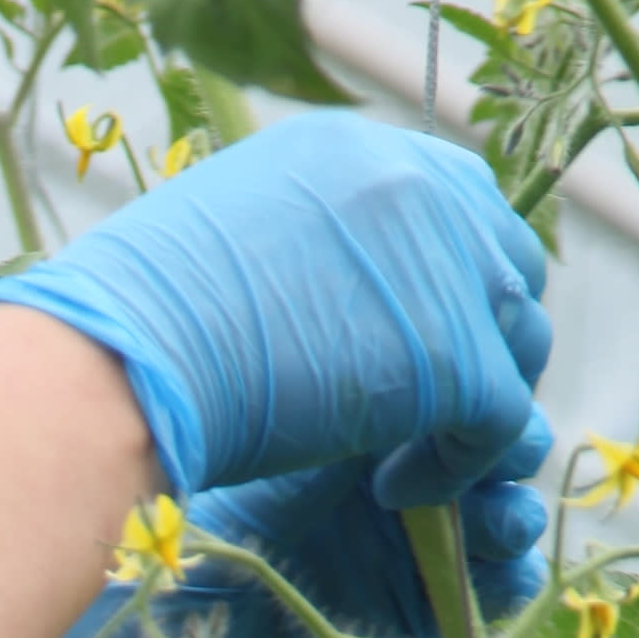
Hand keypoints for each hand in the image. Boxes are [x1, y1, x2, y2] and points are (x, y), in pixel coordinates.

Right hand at [0, 113, 551, 507]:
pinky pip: (500, 419)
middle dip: (483, 342)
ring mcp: (445, 266)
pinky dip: (456, 466)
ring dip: (471, 409)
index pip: (462, 202)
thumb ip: (306, 241)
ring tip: (400, 457)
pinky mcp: (454, 355)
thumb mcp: (229, 236)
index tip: (418, 345)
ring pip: (515, 343)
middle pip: (508, 264)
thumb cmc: (133, 323)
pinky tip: (391, 490)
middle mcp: (418, 185)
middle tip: (427, 411)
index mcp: (359, 148)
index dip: (453, 281)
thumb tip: (332, 280)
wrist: (122, 363)